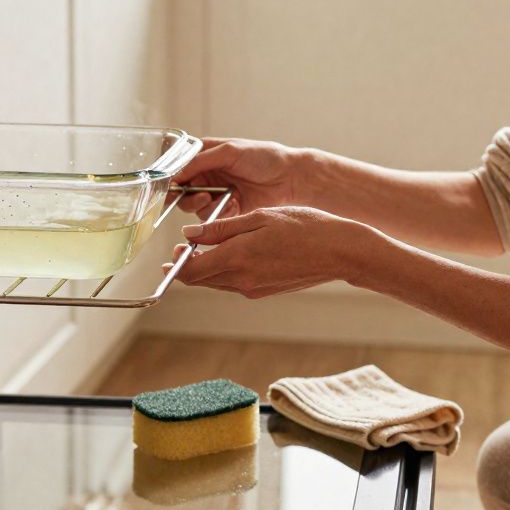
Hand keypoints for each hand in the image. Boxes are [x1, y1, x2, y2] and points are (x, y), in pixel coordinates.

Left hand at [160, 206, 379, 298]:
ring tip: (205, 250)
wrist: (339, 251)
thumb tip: (190, 234)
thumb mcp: (259, 218)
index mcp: (237, 259)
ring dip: (207, 269)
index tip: (170, 256)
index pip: (192, 271)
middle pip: (202, 280)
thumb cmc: (304, 227)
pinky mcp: (265, 291)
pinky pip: (235, 284)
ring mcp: (254, 289)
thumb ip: (221, 228)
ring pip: (218, 282)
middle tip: (183, 250)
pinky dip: (226, 272)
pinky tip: (233, 255)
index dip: (176, 265)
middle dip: (189, 267)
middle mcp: (242, 280)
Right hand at [172, 138, 307, 219]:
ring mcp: (217, 195)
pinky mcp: (227, 212)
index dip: (172, 180)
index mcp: (205, 157)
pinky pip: (211, 219)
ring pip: (194, 207)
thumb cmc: (264, 157)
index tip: (172, 187)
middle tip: (202, 196)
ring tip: (218, 198)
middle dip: (187, 196)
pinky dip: (218, 214)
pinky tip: (233, 205)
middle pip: (181, 192)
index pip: (178, 169)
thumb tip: (175, 174)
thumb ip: (200, 161)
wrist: (290, 178)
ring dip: (202, 205)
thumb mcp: (229, 151)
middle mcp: (208, 176)